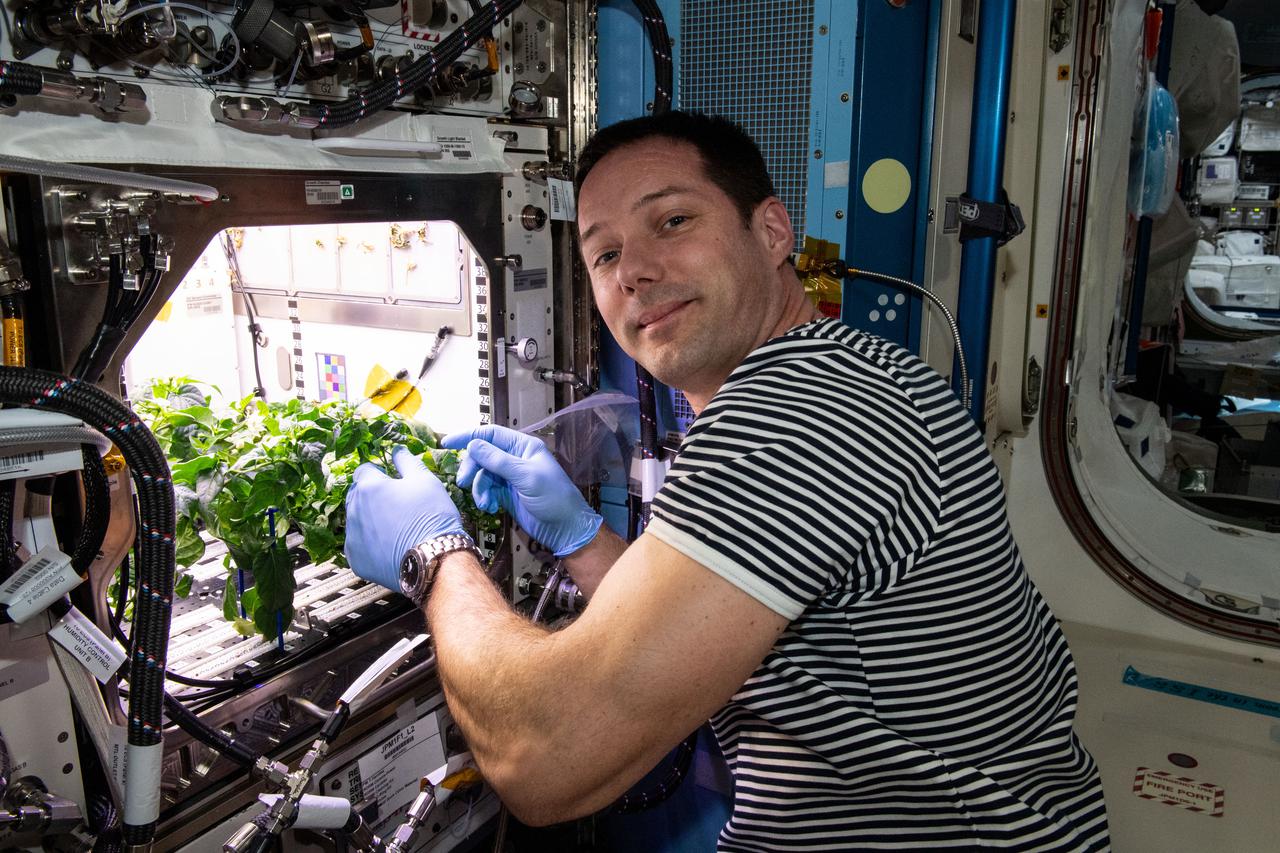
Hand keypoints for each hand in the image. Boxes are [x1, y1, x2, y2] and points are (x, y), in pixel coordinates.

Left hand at [344, 446, 464, 589]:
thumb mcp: (425, 480)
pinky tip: (389, 544)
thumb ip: (406, 461)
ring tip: (395, 527)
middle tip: (396, 505)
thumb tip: (397, 450)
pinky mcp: (356, 560)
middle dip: (372, 496)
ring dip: (369, 519)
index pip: (364, 471)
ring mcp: (353, 537)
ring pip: (356, 520)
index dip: (379, 474)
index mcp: (369, 487)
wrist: (434, 560)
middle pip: (357, 495)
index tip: (390, 481)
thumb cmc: (432, 519)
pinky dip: (370, 543)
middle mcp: (355, 510)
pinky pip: (358, 546)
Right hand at [442, 425, 601, 556]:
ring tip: (484, 503)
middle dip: (471, 468)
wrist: (565, 528)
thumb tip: (473, 444)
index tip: (447, 442)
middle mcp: (514, 459)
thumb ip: (498, 461)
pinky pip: (486, 490)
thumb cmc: (555, 499)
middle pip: (482, 455)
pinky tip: (491, 508)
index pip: (490, 434)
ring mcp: (509, 477)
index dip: (468, 436)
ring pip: (482, 475)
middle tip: (463, 482)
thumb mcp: (527, 477)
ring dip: (478, 489)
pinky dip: (484, 498)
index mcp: (523, 447)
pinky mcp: (505, 494)